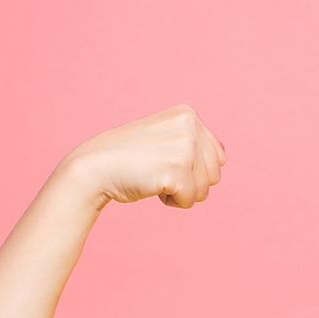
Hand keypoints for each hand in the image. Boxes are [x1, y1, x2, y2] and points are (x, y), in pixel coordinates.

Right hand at [57, 103, 227, 209]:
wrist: (95, 167)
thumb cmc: (129, 158)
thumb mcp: (166, 139)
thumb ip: (195, 143)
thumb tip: (223, 156)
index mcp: (188, 115)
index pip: (217, 157)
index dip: (193, 169)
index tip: (164, 159)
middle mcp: (190, 126)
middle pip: (214, 175)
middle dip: (190, 182)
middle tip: (159, 170)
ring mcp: (184, 147)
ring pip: (205, 190)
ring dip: (181, 193)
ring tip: (155, 177)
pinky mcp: (177, 171)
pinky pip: (190, 201)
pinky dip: (173, 202)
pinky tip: (152, 186)